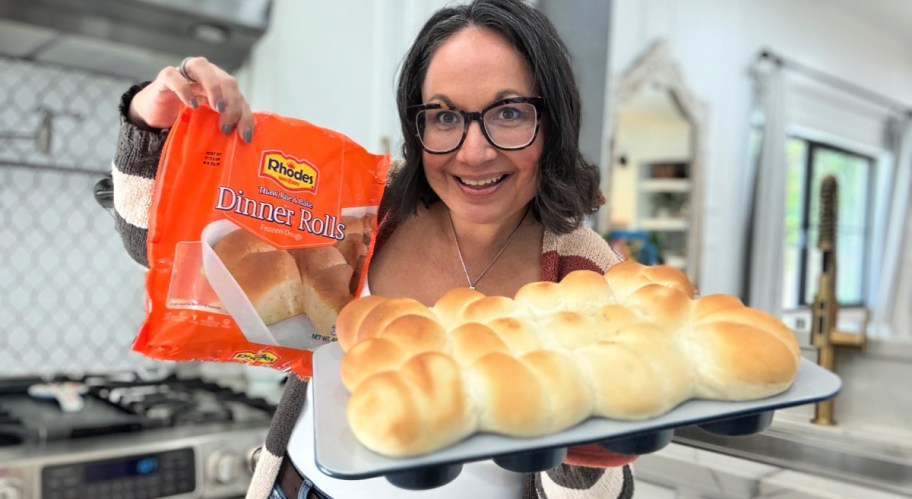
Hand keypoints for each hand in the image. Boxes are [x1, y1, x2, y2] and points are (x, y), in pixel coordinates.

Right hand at [128, 56, 254, 141]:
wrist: (155, 115)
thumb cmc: (184, 118)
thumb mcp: (208, 123)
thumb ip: (224, 124)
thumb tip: (243, 141)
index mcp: (221, 85)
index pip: (239, 96)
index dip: (245, 115)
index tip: (245, 136)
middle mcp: (207, 74)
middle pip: (227, 81)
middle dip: (233, 104)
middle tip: (228, 126)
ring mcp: (186, 72)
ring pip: (204, 69)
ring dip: (214, 89)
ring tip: (218, 109)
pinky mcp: (166, 77)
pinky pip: (175, 76)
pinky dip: (185, 89)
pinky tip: (192, 104)